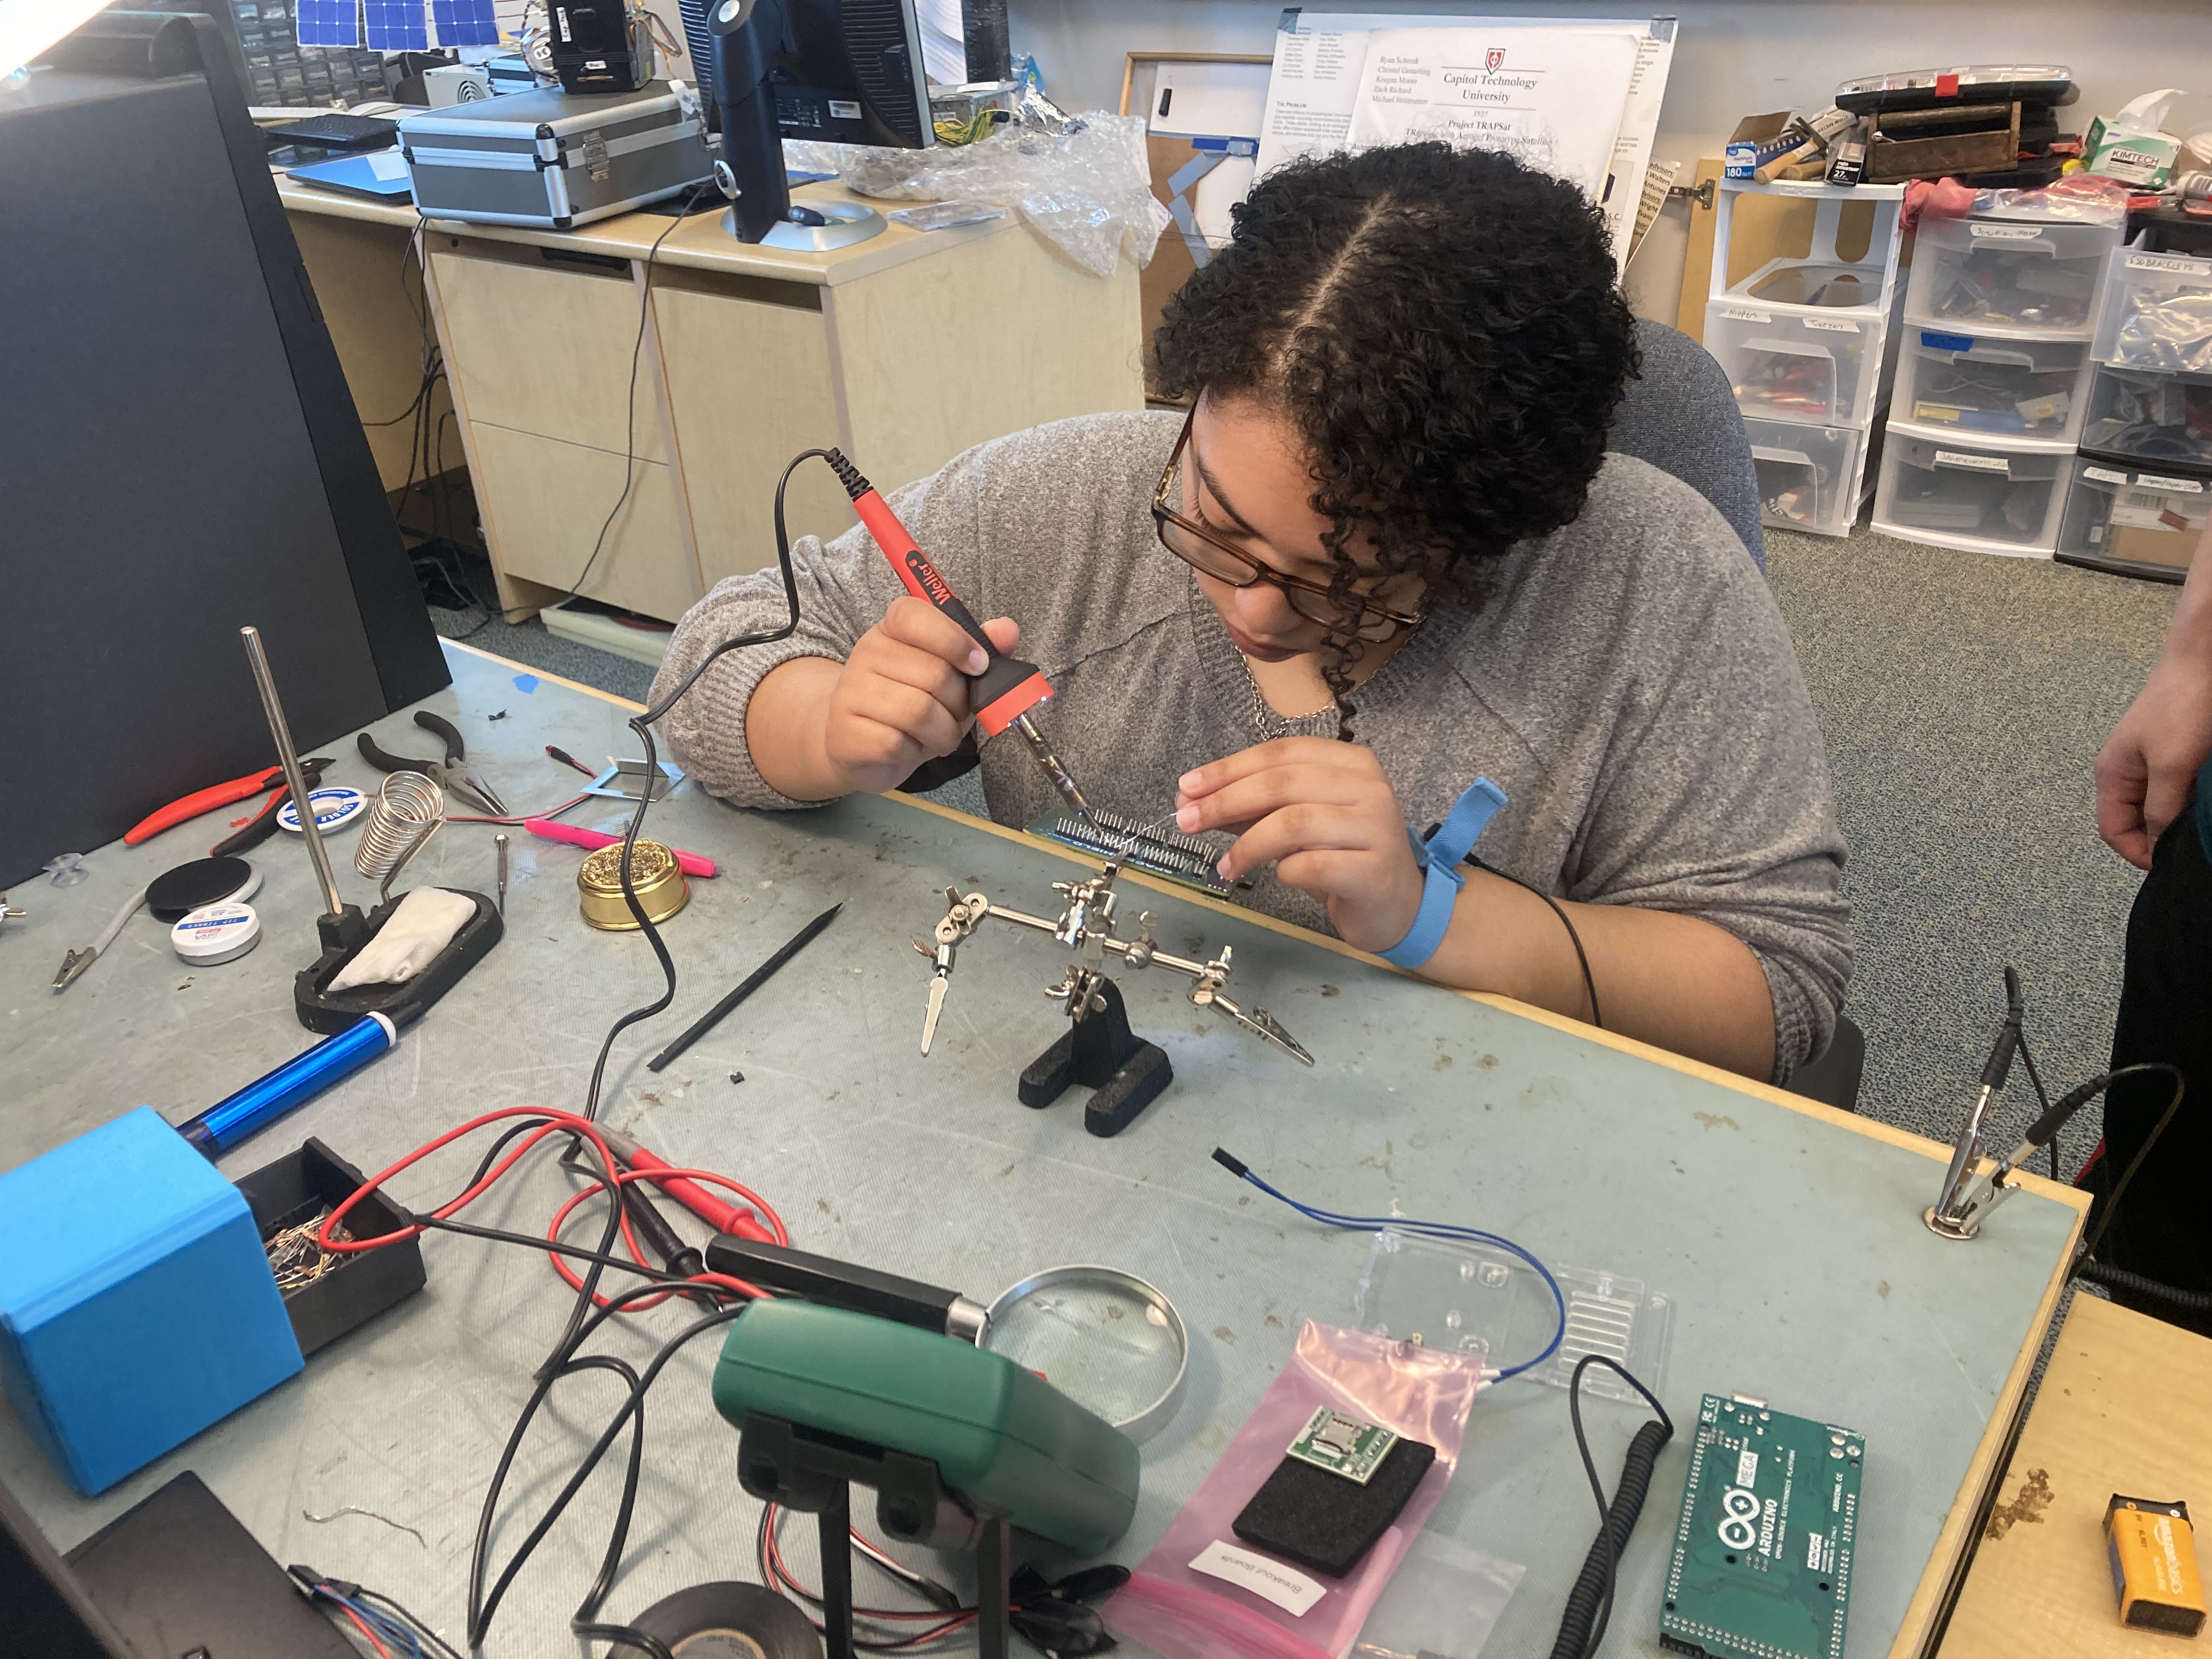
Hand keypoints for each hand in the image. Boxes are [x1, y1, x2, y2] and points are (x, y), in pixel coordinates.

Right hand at [822, 596, 1019, 794]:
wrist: (858, 745)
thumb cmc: (910, 703)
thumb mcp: (949, 674)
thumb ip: (979, 649)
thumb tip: (1007, 630)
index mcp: (891, 630)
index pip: (916, 616)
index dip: (955, 640)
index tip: (978, 665)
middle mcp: (866, 654)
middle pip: (934, 673)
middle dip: (960, 703)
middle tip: (956, 714)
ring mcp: (851, 693)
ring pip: (919, 711)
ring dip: (944, 732)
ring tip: (940, 735)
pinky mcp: (847, 734)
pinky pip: (897, 743)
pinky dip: (916, 751)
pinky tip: (911, 747)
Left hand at [1175, 737, 1423, 952]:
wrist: (1399, 906)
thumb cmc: (1343, 857)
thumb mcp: (1297, 823)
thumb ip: (1252, 807)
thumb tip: (1192, 800)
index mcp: (1350, 762)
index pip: (1279, 753)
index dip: (1228, 768)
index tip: (1186, 788)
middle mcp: (1368, 786)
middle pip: (1282, 783)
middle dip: (1225, 801)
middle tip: (1186, 822)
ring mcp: (1376, 828)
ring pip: (1294, 823)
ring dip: (1248, 845)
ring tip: (1225, 866)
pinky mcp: (1374, 871)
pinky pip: (1312, 865)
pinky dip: (1284, 871)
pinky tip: (1276, 878)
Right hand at [2096, 653, 2211, 869]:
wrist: (2201, 661)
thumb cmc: (2181, 709)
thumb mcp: (2171, 765)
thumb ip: (2161, 808)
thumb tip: (2157, 845)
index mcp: (2111, 774)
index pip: (2112, 830)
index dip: (2137, 852)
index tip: (2171, 862)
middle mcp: (2122, 771)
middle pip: (2130, 821)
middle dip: (2155, 838)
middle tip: (2189, 845)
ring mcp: (2145, 761)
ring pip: (2153, 806)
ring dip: (2172, 820)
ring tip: (2198, 825)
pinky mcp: (2167, 752)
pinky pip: (2169, 789)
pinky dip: (2184, 802)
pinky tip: (2201, 802)